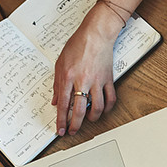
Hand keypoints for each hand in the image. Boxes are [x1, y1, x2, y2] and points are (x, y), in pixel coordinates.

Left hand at [53, 7, 119, 134]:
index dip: (61, 120)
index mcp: (67, 77)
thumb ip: (57, 84)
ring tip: (87, 120)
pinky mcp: (108, 79)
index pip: (63, 105)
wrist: (95, 34)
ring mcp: (97, 81)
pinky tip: (102, 110)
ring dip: (92, 118)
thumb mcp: (60, 63)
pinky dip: (107, 108)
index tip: (60, 129)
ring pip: (96, 108)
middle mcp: (82, 81)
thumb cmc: (78, 45)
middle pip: (78, 110)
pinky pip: (110, 99)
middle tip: (72, 131)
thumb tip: (55, 101)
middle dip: (74, 125)